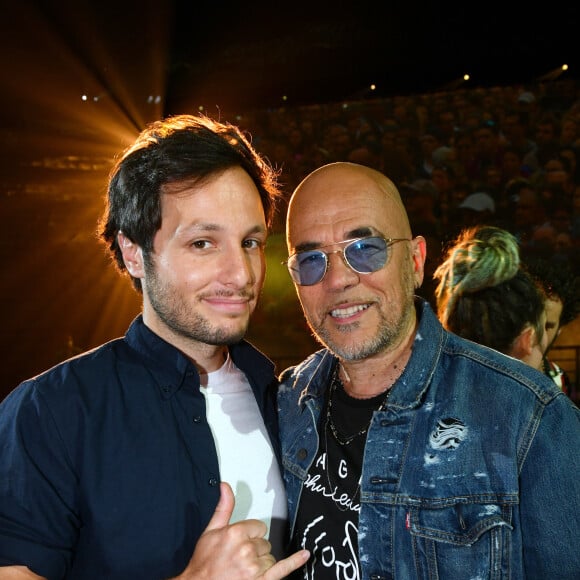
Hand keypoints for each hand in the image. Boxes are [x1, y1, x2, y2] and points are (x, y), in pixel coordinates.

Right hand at [174, 482, 308, 578]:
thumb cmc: (204, 562)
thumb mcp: (210, 530)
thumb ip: (223, 507)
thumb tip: (226, 486)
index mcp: (235, 533)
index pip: (259, 527)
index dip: (250, 534)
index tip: (240, 542)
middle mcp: (246, 549)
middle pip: (265, 542)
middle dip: (254, 549)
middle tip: (238, 558)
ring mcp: (253, 567)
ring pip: (270, 557)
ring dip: (261, 563)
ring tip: (242, 569)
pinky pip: (282, 569)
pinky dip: (295, 562)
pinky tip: (305, 555)